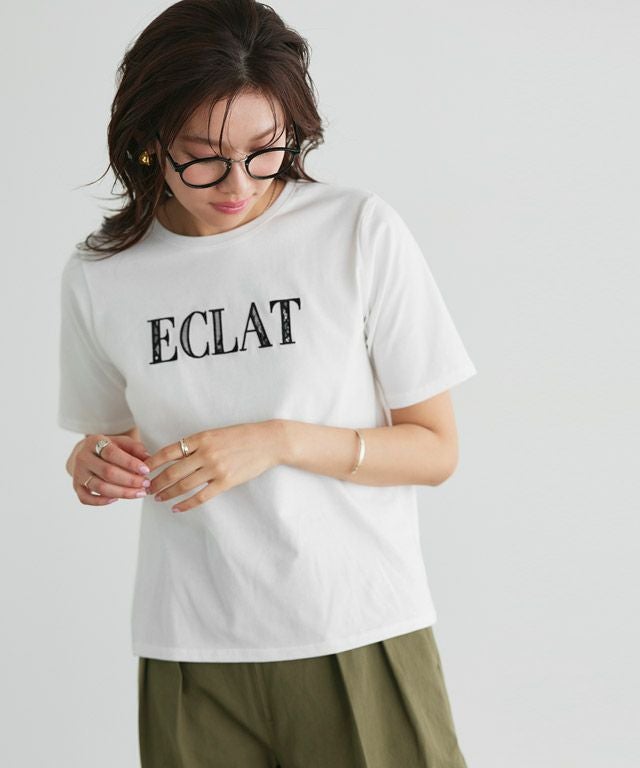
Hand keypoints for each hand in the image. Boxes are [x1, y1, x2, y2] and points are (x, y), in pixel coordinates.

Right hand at [70, 434, 152, 506]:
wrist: (86, 453)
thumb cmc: (109, 448)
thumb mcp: (122, 442)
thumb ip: (136, 448)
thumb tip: (148, 459)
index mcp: (94, 442)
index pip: (112, 453)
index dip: (130, 463)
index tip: (146, 470)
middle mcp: (83, 458)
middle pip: (107, 472)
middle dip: (130, 480)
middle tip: (146, 484)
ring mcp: (78, 473)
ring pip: (100, 487)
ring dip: (122, 493)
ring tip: (139, 493)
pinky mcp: (76, 486)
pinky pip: (86, 499)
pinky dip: (101, 501)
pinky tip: (117, 499)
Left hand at [145, 420, 281, 512]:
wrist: (268, 441)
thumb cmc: (243, 436)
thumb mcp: (216, 433)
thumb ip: (197, 443)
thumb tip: (176, 455)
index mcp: (201, 438)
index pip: (169, 451)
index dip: (152, 463)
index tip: (142, 470)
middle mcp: (206, 453)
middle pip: (172, 471)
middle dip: (156, 482)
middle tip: (146, 489)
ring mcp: (216, 468)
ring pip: (183, 485)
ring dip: (167, 494)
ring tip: (158, 498)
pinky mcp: (226, 481)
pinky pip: (201, 497)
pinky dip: (186, 504)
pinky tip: (177, 508)